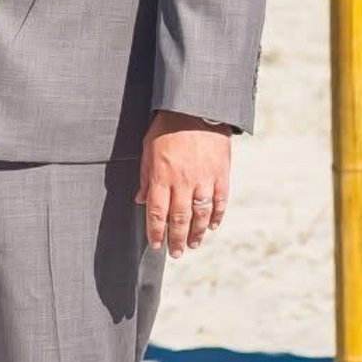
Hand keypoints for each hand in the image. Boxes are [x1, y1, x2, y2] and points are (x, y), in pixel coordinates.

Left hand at [138, 111, 232, 258]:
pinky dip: (216, 216)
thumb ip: (145, 177)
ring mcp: (204, 178)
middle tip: (176, 253)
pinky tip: (212, 226)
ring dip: (197, 234)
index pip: (158, 212)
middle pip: (179, 219)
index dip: (156, 232)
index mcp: (162, 175)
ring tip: (194, 245)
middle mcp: (182, 181)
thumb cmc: (167, 127)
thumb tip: (141, 201)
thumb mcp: (148, 148)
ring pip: (201, 214)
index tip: (156, 245)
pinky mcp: (221, 174)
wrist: (196, 108)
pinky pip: (220, 201)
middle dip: (177, 239)